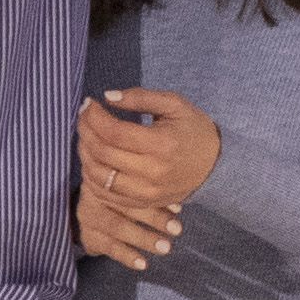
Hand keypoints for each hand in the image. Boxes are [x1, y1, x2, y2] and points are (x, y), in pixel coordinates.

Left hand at [76, 90, 220, 269]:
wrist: (216, 165)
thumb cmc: (193, 129)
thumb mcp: (174, 105)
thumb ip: (141, 97)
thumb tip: (107, 96)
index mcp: (161, 143)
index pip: (114, 132)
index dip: (94, 116)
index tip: (88, 103)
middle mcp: (152, 171)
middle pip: (103, 153)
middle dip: (85, 132)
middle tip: (83, 117)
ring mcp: (147, 192)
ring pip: (100, 177)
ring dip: (85, 155)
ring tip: (85, 137)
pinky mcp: (143, 203)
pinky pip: (107, 196)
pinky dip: (92, 178)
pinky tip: (92, 160)